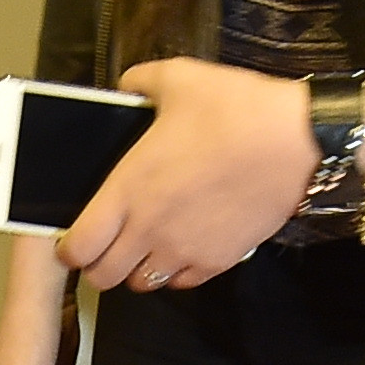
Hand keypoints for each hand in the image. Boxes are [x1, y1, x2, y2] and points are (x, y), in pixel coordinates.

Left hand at [62, 59, 314, 296]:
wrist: (294, 141)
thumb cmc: (234, 109)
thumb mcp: (180, 79)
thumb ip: (141, 82)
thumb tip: (128, 83)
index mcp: (128, 188)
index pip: (78, 246)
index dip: (69, 247)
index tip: (74, 238)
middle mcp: (149, 229)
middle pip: (104, 276)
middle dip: (99, 264)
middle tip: (107, 245)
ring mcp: (184, 250)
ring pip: (142, 284)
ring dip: (136, 269)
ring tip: (145, 247)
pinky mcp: (218, 261)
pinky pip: (183, 283)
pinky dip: (175, 273)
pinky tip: (182, 248)